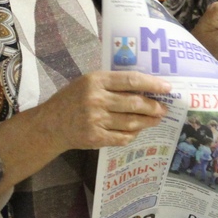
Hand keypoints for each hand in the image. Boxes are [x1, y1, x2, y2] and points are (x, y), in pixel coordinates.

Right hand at [44, 70, 171, 149]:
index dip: (152, 84)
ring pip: (131, 122)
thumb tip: (145, 87)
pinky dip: (133, 135)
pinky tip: (137, 131)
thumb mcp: (88, 82)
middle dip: (154, 107)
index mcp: (96, 80)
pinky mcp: (95, 137)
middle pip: (135, 103)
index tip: (167, 88)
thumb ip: (112, 83)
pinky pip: (122, 137)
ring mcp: (95, 120)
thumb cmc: (72, 99)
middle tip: (163, 109)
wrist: (50, 124)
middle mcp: (96, 99)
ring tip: (155, 120)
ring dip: (148, 122)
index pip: (131, 80)